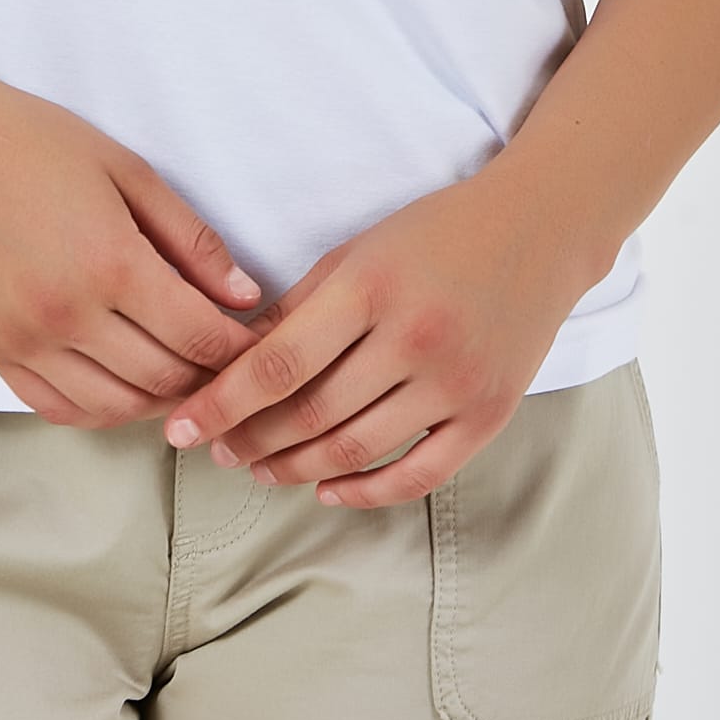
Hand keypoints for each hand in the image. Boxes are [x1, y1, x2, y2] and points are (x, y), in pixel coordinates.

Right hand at [0, 67, 267, 427]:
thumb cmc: (37, 143)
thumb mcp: (129, 172)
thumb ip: (191, 240)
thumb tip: (245, 297)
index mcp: (110, 263)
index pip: (198, 336)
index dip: (240, 350)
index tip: (262, 345)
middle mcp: (66, 314)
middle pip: (163, 379)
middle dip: (209, 378)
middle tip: (232, 365)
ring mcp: (23, 340)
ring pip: (115, 406)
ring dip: (159, 401)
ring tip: (184, 377)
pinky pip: (58, 407)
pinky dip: (102, 409)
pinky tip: (125, 387)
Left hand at [156, 165, 595, 506]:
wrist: (539, 228)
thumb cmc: (434, 233)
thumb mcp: (357, 251)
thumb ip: (298, 309)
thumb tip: (231, 365)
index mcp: (370, 288)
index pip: (277, 365)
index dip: (220, 404)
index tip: (180, 429)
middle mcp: (413, 338)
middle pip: (310, 414)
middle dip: (251, 440)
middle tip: (217, 450)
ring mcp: (455, 381)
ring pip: (354, 450)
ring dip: (296, 469)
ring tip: (259, 469)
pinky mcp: (488, 413)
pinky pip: (417, 474)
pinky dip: (365, 491)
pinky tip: (328, 490)